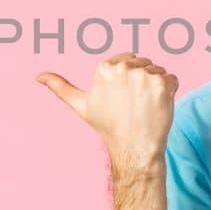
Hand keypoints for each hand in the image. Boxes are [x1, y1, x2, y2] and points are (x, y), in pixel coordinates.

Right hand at [36, 52, 179, 173]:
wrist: (133, 148)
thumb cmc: (108, 126)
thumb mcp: (82, 105)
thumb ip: (61, 87)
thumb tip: (37, 76)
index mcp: (104, 67)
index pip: (129, 60)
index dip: (129, 80)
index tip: (123, 99)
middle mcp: (123, 68)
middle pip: (145, 64)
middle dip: (143, 82)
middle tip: (134, 105)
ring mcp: (143, 76)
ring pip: (158, 72)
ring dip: (157, 88)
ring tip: (146, 107)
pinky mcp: (162, 84)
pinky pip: (173, 79)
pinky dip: (170, 93)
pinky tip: (159, 107)